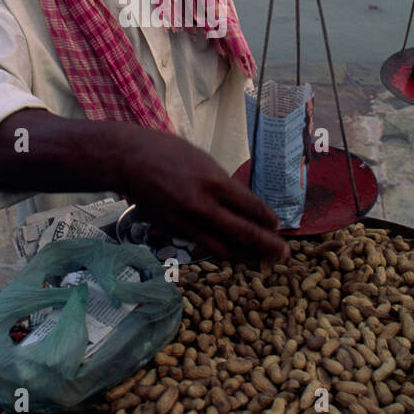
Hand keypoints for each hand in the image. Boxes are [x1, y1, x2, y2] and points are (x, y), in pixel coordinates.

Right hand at [117, 126, 289, 265]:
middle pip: (243, 233)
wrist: (129, 160)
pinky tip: (232, 253)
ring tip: (260, 261)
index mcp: (213, 181)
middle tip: (283, 254)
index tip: (277, 225)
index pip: (251, 207)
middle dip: (267, 245)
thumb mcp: (204, 160)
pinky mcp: (173, 231)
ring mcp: (186, 221)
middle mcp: (202, 205)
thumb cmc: (168, 152)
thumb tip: (244, 204)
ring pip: (223, 248)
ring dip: (245, 256)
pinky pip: (203, 245)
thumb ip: (223, 184)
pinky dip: (221, 251)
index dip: (267, 219)